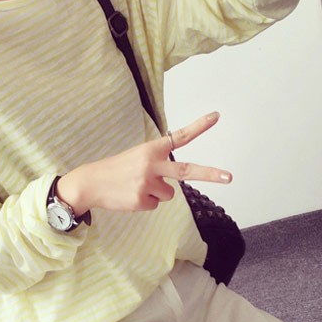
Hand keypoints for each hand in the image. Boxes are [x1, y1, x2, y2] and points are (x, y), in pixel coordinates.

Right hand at [57, 111, 230, 214]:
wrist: (91, 183)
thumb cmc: (117, 170)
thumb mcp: (137, 158)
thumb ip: (157, 165)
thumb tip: (172, 186)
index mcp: (151, 149)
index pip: (179, 137)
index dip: (198, 126)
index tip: (216, 116)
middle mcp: (152, 164)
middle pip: (187, 171)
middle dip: (210, 174)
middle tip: (230, 177)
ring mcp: (147, 183)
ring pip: (168, 194)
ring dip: (156, 193)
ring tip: (136, 187)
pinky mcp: (142, 200)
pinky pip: (155, 204)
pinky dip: (145, 202)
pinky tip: (131, 196)